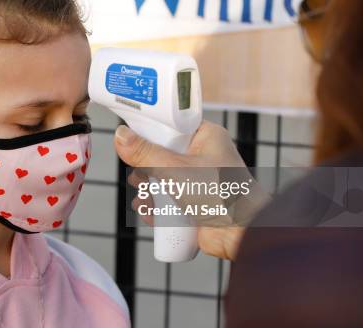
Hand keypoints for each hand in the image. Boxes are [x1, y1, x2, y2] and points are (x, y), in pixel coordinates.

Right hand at [114, 120, 252, 260]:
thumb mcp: (174, 169)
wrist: (241, 235)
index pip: (170, 126)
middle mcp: (202, 157)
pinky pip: (167, 201)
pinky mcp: (194, 203)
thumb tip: (121, 136)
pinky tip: (152, 214)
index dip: (150, 133)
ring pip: (161, 180)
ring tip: (146, 201)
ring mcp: (198, 181)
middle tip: (141, 178)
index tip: (132, 140)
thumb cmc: (222, 195)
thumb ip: (145, 153)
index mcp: (205, 137)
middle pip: (160, 155)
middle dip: (145, 172)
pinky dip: (157, 208)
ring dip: (148, 193)